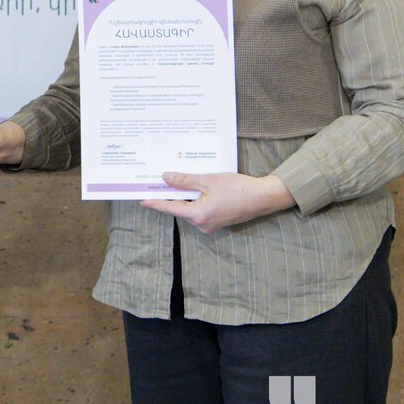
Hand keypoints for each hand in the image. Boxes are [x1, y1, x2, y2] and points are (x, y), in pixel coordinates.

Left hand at [140, 172, 295, 232]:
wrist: (262, 197)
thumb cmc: (237, 188)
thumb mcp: (208, 180)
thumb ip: (185, 181)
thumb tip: (166, 178)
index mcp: (198, 215)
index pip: (170, 208)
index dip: (155, 202)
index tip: (141, 199)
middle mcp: (202, 224)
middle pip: (179, 209)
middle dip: (170, 197)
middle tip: (157, 184)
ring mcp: (210, 225)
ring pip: (189, 210)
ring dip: (183, 198)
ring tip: (175, 183)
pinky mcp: (217, 223)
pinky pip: (199, 212)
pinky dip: (194, 201)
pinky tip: (194, 189)